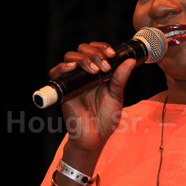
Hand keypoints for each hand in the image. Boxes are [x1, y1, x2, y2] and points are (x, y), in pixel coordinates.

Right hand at [49, 42, 135, 156]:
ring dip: (83, 59)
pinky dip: (62, 67)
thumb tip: (130, 60)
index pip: (95, 50)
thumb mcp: (116, 95)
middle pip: (82, 49)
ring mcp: (73, 81)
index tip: (112, 54)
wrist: (95, 137)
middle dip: (94, 53)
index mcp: (97, 73)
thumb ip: (120, 78)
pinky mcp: (63, 90)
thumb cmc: (106, 119)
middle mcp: (83, 74)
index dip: (102, 47)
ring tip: (94, 70)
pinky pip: (55, 73)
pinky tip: (73, 68)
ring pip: (69, 57)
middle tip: (105, 67)